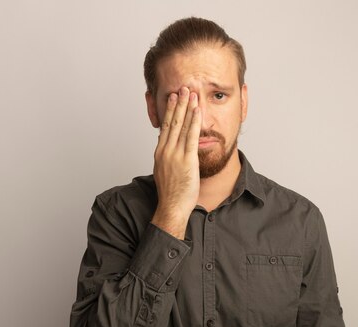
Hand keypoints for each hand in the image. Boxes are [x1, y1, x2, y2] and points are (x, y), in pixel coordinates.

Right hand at [151, 87, 201, 238]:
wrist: (171, 207)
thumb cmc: (171, 194)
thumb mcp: (166, 171)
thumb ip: (169, 158)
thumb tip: (171, 148)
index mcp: (160, 153)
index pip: (165, 126)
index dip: (170, 110)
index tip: (173, 98)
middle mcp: (165, 151)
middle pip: (172, 121)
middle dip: (178, 103)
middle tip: (182, 88)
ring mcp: (175, 155)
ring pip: (181, 126)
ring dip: (187, 108)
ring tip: (190, 93)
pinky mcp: (186, 160)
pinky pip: (191, 137)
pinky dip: (194, 122)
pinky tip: (197, 111)